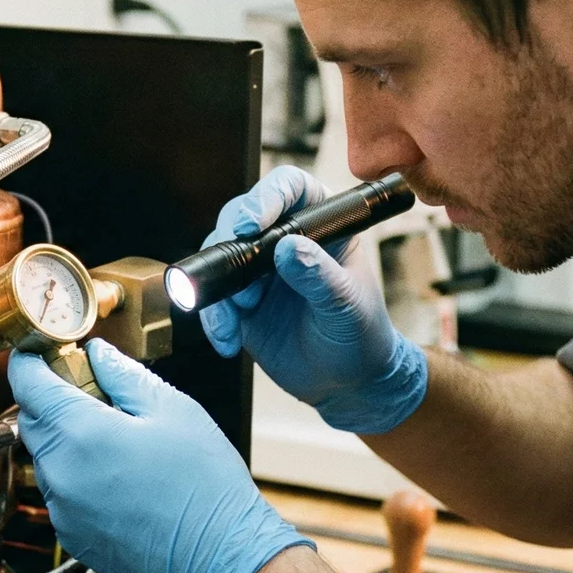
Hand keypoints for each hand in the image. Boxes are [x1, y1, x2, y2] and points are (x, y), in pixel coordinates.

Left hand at [8, 339, 310, 572]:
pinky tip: (117, 477)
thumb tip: (96, 354)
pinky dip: (76, 476)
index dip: (29, 361)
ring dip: (66, 441)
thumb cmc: (204, 484)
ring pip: (46, 459)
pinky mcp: (73, 537)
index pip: (27, 385)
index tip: (40, 352)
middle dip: (52, 400)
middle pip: (32, 421)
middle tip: (92, 391)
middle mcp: (60, 474)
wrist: (221, 557)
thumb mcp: (172, 409)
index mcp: (80, 434)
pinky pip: (60, 494)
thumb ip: (124, 375)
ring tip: (115, 439)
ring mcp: (63, 511)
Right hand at [198, 166, 427, 433]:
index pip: (291, 188)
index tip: (252, 226)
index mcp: (322, 222)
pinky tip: (229, 342)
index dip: (267, 197)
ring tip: (241, 314)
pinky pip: (212, 299)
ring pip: (218, 255)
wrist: (347, 384)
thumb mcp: (348, 306)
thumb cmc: (361, 335)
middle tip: (233, 270)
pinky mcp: (237, 302)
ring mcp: (257, 269)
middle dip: (230, 241)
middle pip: (241, 215)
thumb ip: (321, 277)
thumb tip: (288, 247)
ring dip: (218, 284)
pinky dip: (213, 319)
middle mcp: (284, 238)